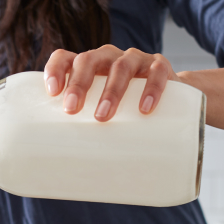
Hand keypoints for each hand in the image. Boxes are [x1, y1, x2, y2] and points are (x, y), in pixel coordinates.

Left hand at [44, 46, 180, 120]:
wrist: (171, 98)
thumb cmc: (124, 109)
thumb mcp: (99, 112)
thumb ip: (83, 127)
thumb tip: (65, 167)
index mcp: (88, 66)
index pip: (64, 58)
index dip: (55, 70)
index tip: (52, 92)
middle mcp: (108, 57)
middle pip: (88, 60)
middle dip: (78, 84)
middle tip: (71, 109)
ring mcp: (134, 59)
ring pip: (120, 67)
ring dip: (111, 91)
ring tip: (102, 116)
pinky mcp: (160, 65)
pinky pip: (156, 72)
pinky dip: (151, 89)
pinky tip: (145, 109)